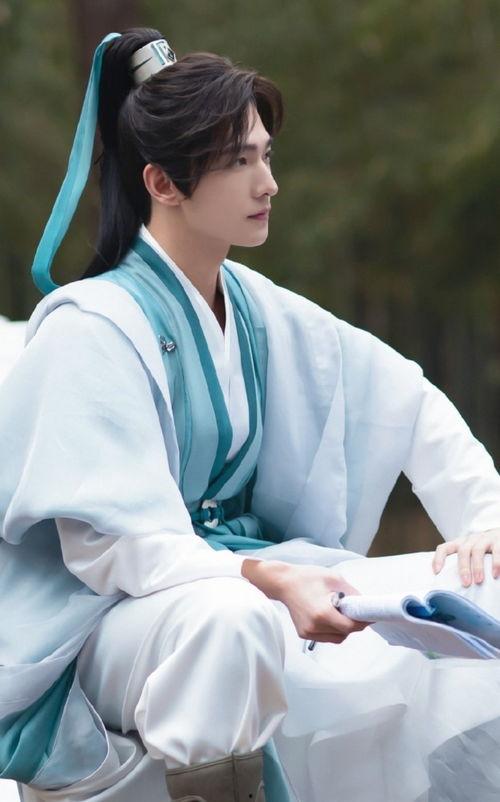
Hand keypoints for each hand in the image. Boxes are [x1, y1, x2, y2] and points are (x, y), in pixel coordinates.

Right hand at [242, 559, 366, 643]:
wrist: (284, 583)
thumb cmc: (308, 578)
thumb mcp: (335, 579)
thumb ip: (352, 594)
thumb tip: (365, 605)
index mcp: (323, 613)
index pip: (350, 627)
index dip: (362, 621)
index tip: (369, 615)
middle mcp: (315, 626)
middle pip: (345, 633)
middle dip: (353, 623)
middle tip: (353, 610)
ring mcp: (308, 632)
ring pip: (337, 638)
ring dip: (343, 628)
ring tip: (337, 611)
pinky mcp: (304, 634)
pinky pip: (326, 637)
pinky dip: (332, 629)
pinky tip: (327, 615)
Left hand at [432, 528, 499, 585]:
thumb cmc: (485, 550)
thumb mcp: (471, 553)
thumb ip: (463, 564)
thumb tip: (453, 587)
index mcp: (461, 544)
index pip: (444, 548)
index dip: (438, 558)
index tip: (437, 572)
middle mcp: (471, 540)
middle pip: (463, 551)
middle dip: (463, 568)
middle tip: (465, 583)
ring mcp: (485, 539)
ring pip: (477, 550)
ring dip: (477, 567)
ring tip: (478, 581)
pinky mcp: (498, 541)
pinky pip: (497, 551)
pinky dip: (496, 563)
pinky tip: (495, 574)